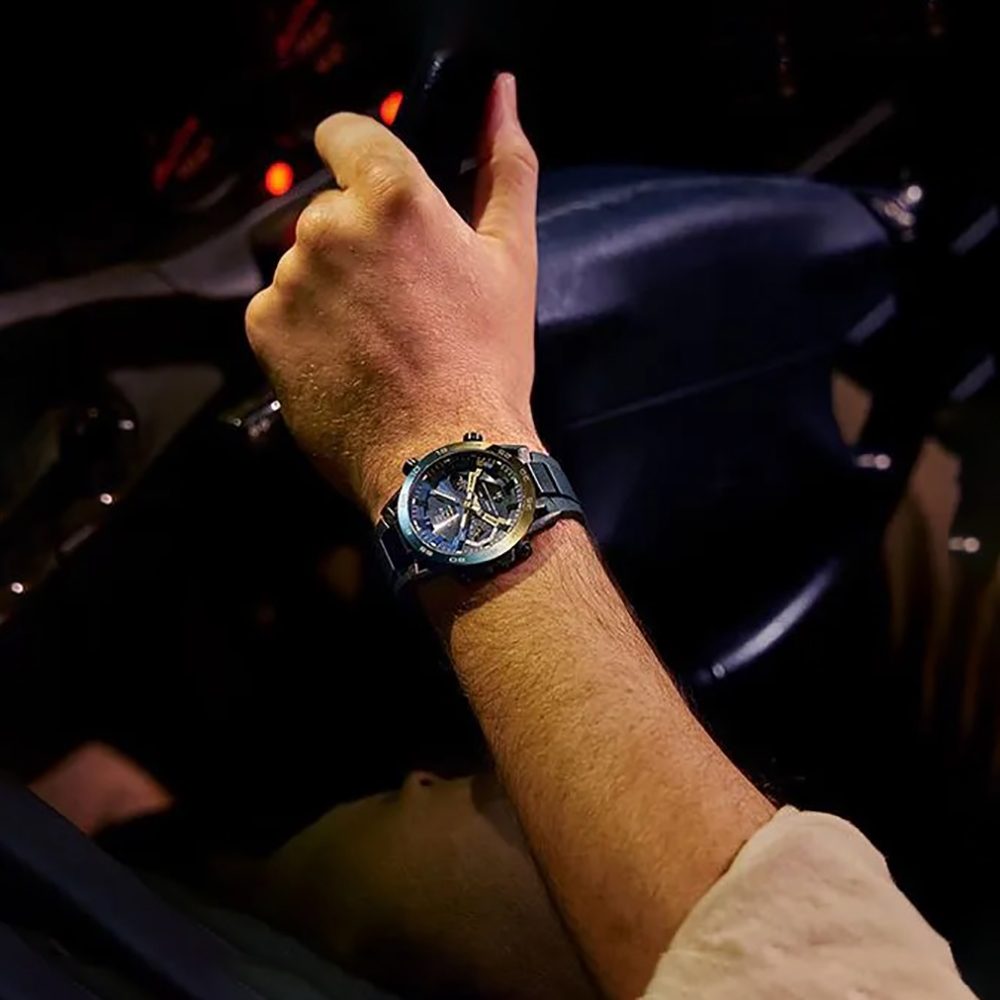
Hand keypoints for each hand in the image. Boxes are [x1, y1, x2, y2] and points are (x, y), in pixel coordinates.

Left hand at [246, 73, 541, 520]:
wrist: (444, 456)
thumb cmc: (485, 360)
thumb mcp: (511, 257)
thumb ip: (506, 165)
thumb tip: (503, 97)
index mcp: (393, 196)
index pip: (344, 133)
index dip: (362, 163)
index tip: (380, 203)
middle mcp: (329, 226)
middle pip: (329, 210)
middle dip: (358, 242)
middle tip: (404, 301)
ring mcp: (290, 278)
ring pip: (305, 262)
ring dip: (332, 288)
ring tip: (380, 341)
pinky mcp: (264, 327)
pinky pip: (279, 309)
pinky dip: (305, 329)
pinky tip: (349, 362)